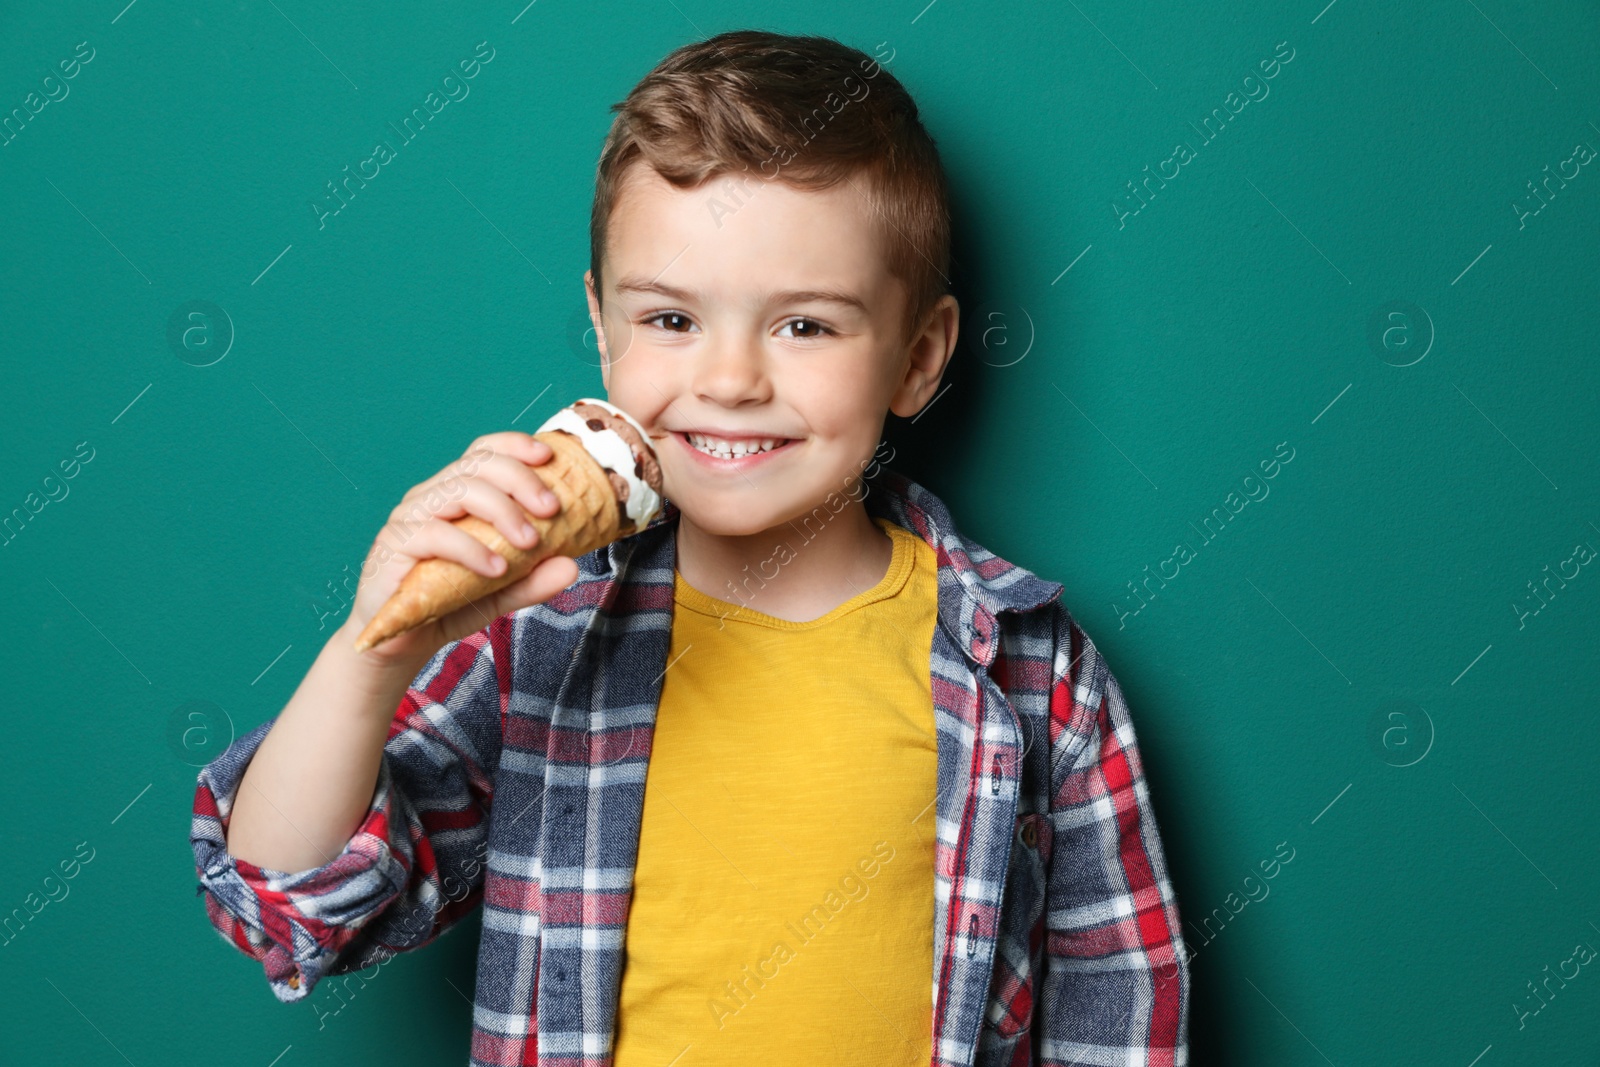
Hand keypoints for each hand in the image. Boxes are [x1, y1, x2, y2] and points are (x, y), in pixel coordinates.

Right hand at [343, 431, 581, 668]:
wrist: (400, 639)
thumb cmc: (447, 603)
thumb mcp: (500, 593)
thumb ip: (533, 580)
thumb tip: (571, 568)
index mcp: (457, 493)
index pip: (484, 452)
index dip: (515, 446)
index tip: (549, 457)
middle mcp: (433, 495)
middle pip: (477, 465)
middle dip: (520, 480)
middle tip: (552, 509)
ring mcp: (410, 516)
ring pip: (458, 490)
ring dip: (502, 512)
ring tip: (530, 542)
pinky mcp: (394, 544)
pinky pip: (434, 534)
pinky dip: (471, 549)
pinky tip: (496, 569)